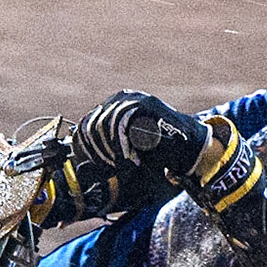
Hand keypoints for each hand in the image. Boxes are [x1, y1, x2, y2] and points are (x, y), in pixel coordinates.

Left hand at [74, 91, 209, 181]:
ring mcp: (134, 99)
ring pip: (105, 124)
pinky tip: (130, 159)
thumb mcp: (124, 155)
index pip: (87, 124)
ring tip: (122, 164)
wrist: (187, 147)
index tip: (96, 165)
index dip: (86, 147)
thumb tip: (80, 168)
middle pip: (93, 124)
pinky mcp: (145, 104)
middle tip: (111, 167)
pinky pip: (121, 123)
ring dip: (111, 149)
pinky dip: (122, 145)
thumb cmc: (155, 153)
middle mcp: (121, 99)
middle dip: (98, 150)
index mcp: (114, 107)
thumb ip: (104, 157)